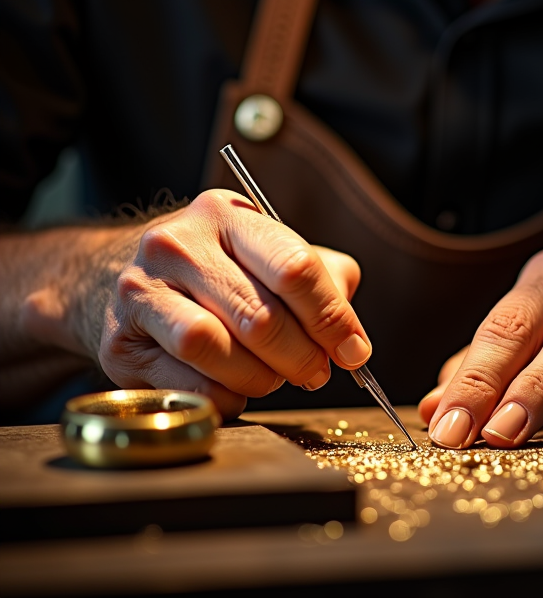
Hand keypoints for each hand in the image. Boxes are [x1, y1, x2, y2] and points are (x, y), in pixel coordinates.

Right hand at [97, 189, 370, 417]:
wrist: (128, 278)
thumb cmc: (222, 270)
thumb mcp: (272, 255)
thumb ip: (323, 282)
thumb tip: (350, 339)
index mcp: (228, 214)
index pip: (293, 267)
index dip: (331, 317)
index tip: (354, 350)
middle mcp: (178, 244)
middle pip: (258, 315)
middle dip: (301, 355)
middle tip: (317, 372)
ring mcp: (141, 292)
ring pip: (214, 349)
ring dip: (260, 377)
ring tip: (273, 377)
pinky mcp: (118, 344)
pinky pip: (186, 385)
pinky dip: (224, 397)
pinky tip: (234, 388)